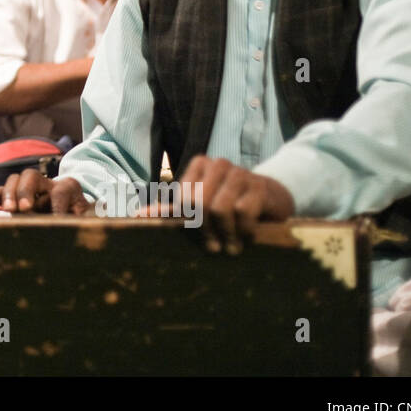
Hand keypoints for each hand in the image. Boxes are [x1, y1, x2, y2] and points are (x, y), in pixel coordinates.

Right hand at [0, 169, 91, 213]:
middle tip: (24, 208)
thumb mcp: (86, 221)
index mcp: (68, 187)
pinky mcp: (17, 196)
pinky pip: (2, 190)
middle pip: (32, 176)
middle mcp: (47, 183)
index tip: (55, 219)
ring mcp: (30, 188)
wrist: (76, 217)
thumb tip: (67, 228)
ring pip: (15, 180)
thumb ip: (80, 222)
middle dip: (26, 190)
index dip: (58, 204)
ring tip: (8, 209)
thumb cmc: (81, 220)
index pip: (62, 189)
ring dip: (9, 193)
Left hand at [154, 156, 293, 254]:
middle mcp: (218, 164)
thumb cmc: (231, 202)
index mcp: (199, 165)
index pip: (183, 198)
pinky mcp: (259, 186)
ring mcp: (240, 173)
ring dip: (226, 234)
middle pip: (199, 204)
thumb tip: (138, 215)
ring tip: (232, 245)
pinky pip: (243, 213)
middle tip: (214, 246)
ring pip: (220, 209)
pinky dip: (244, 230)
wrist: (272, 196)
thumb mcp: (202, 204)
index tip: (200, 237)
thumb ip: (174, 210)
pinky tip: (248, 235)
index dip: (189, 222)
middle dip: (206, 230)